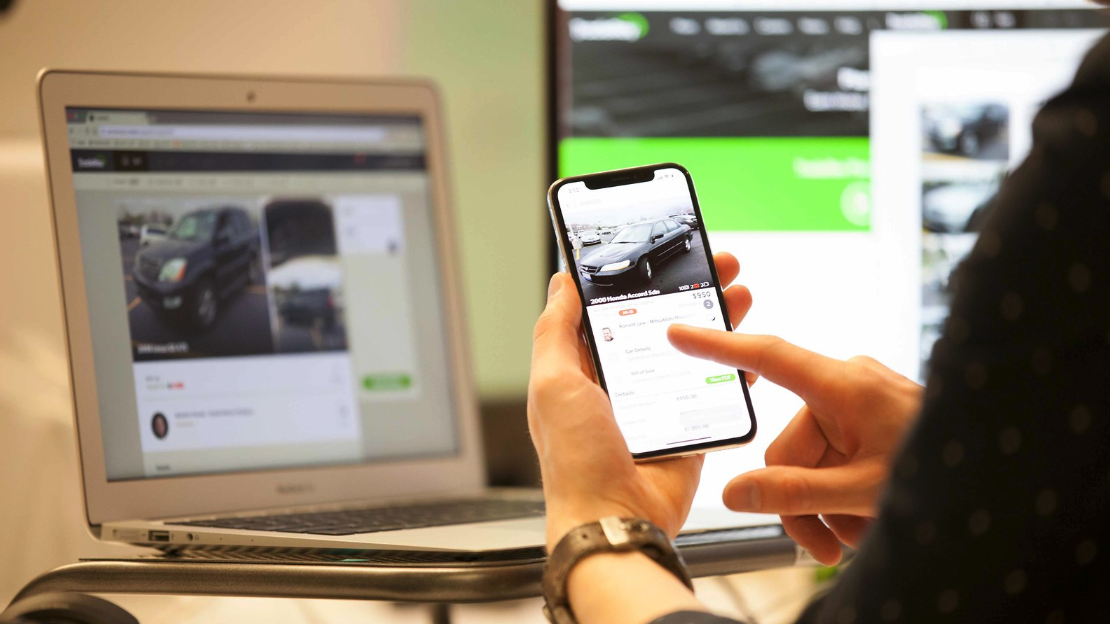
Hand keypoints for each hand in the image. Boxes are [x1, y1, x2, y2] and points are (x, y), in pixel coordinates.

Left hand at [529, 253, 752, 548]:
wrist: (616, 519)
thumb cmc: (576, 461)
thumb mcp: (554, 384)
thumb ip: (556, 331)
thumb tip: (562, 285)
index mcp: (583, 369)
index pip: (612, 309)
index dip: (638, 280)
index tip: (663, 254)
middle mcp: (620, 383)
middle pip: (660, 323)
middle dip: (691, 291)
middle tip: (717, 264)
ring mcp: (657, 404)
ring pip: (692, 350)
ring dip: (718, 319)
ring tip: (740, 293)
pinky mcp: (687, 426)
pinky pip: (713, 389)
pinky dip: (733, 368)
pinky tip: (747, 348)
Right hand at [667, 329, 922, 564]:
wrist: (998, 475)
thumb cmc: (942, 471)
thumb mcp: (858, 493)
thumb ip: (790, 493)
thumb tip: (736, 492)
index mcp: (843, 384)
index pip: (767, 357)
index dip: (718, 346)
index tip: (680, 332)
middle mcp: (846, 385)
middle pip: (786, 445)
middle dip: (799, 499)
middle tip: (823, 543)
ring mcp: (859, 402)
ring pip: (807, 459)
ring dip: (821, 505)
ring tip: (851, 537)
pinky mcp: (869, 419)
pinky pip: (831, 455)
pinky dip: (837, 493)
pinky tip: (858, 520)